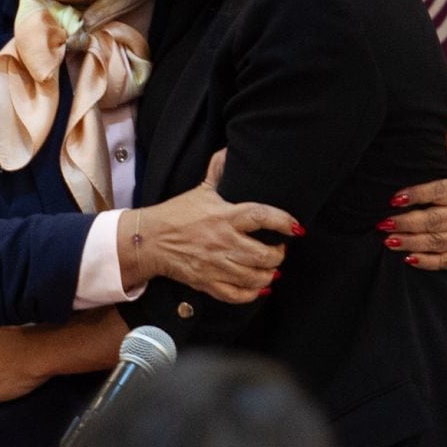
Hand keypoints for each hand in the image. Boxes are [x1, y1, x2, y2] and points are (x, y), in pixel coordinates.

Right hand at [121, 149, 299, 304]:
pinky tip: (258, 287)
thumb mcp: (200, 190)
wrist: (150, 240)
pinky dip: (252, 294)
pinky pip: (237, 295)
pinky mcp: (208, 283)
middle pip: (264, 255)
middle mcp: (223, 242)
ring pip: (255, 278)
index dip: (283, 221)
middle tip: (279, 249)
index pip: (261, 217)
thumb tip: (228, 151)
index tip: (296, 227)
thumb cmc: (176, 214)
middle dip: (279, 255)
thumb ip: (218, 171)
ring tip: (271, 267)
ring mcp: (216, 265)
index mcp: (224, 216)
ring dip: (269, 274)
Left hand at [382, 127, 446, 269]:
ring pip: (435, 241)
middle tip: (383, 223)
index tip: (395, 198)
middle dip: (406, 223)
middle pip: (433, 220)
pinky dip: (427, 262)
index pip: (438, 192)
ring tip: (388, 241)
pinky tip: (408, 259)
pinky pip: (445, 261)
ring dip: (411, 242)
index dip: (416, 195)